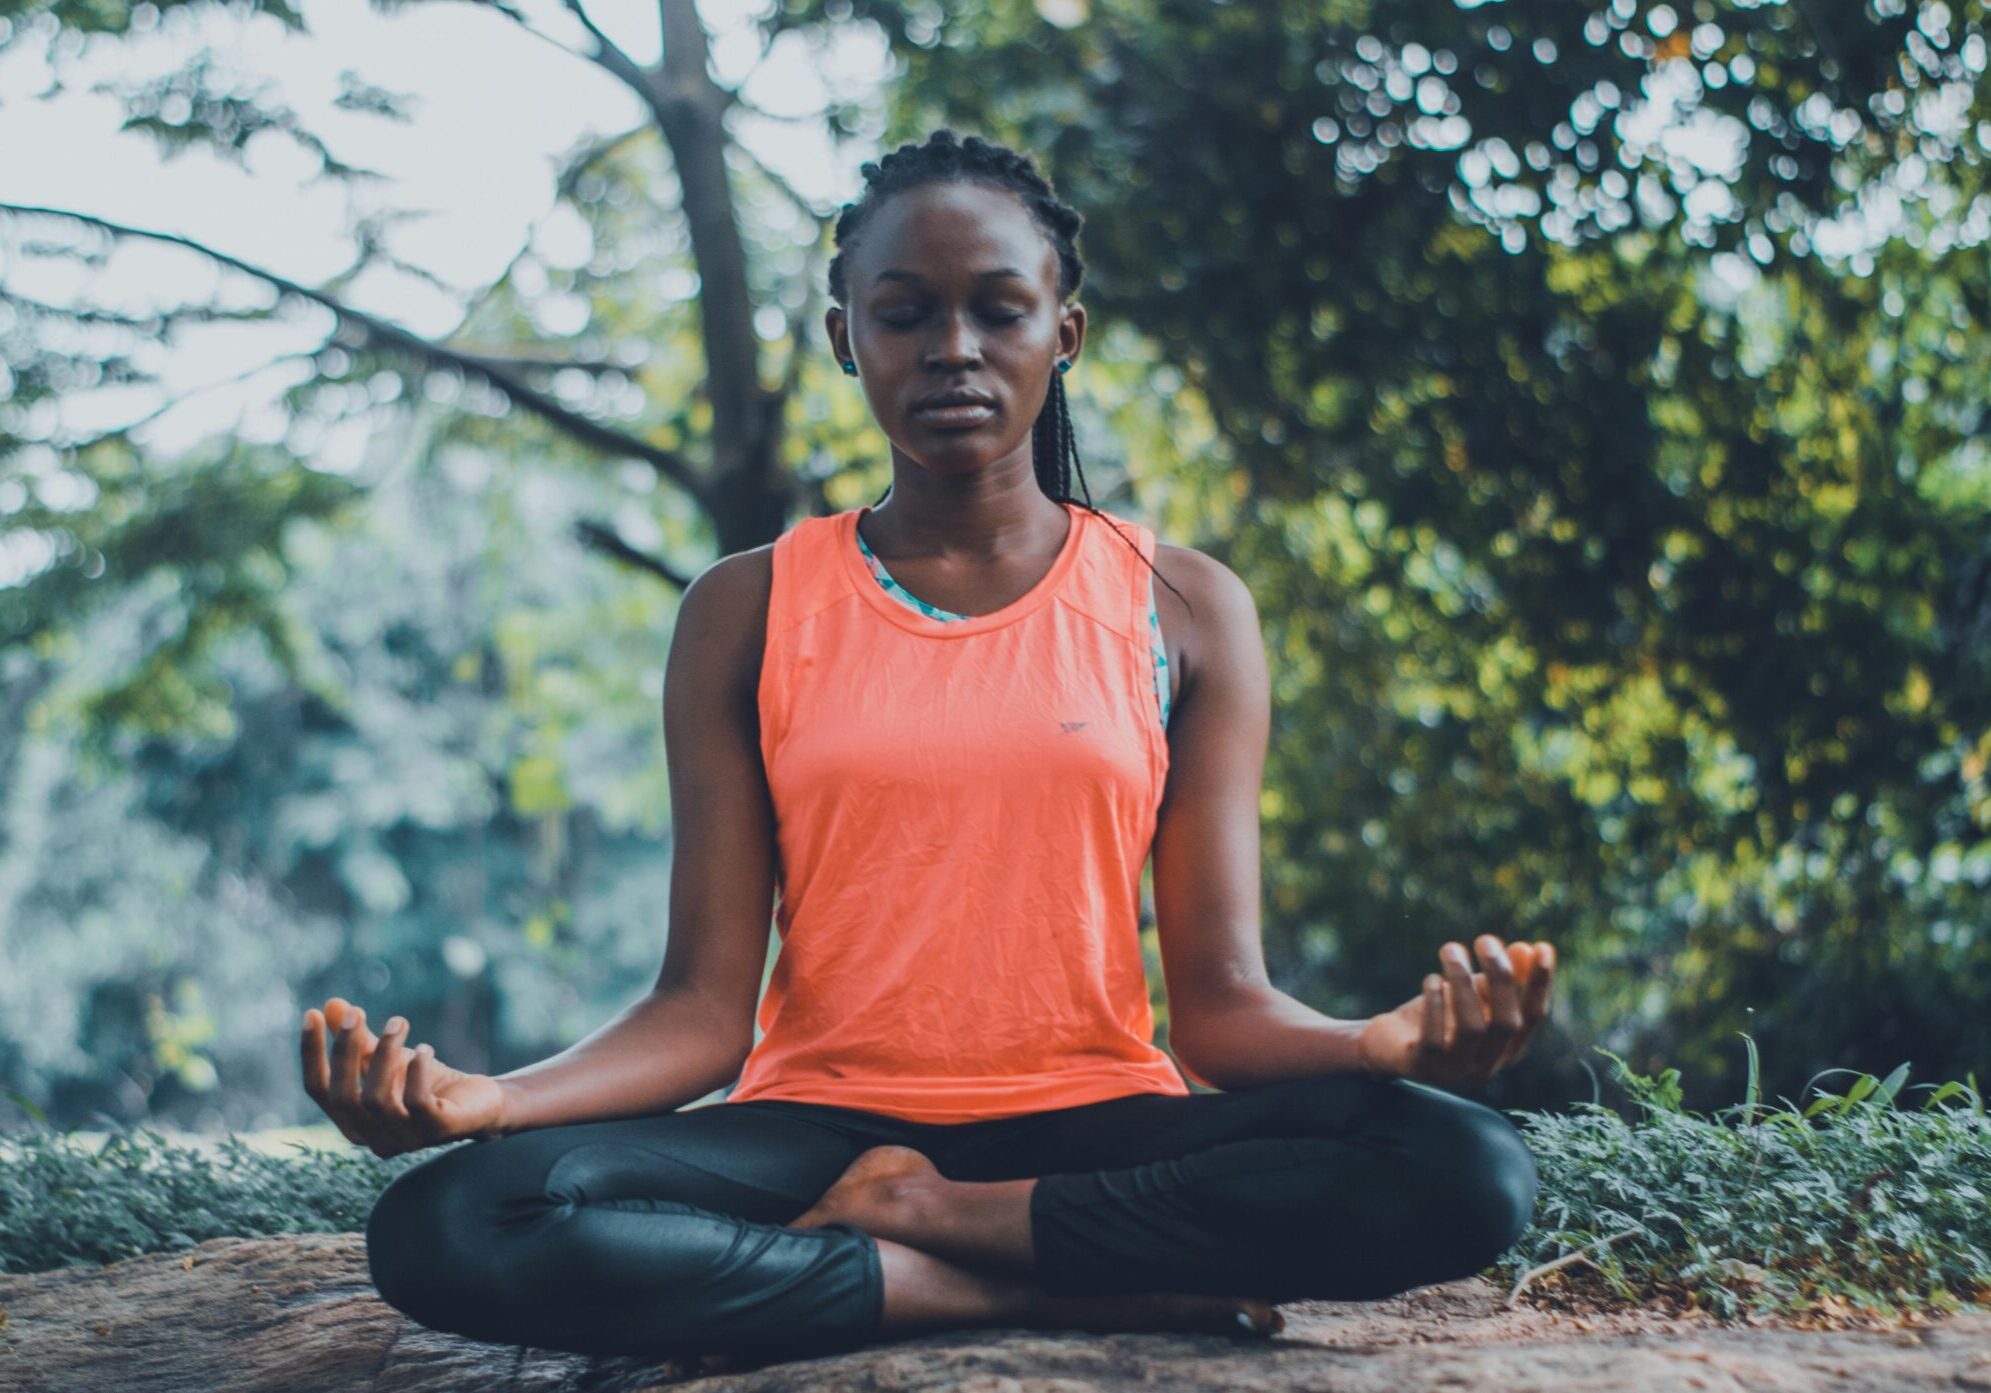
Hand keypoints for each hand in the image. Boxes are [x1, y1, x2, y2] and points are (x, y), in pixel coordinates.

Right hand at [301, 997, 510, 1157]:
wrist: (480, 1104)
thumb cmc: (427, 1083)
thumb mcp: (389, 1059)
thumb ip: (360, 1040)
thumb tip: (331, 1005)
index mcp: (353, 1123)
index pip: (318, 1091)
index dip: (312, 1054)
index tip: (311, 1013)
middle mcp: (373, 1139)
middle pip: (343, 1097)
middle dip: (345, 1051)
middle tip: (357, 1012)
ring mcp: (405, 1140)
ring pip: (376, 1099)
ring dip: (384, 1053)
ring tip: (398, 1022)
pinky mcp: (437, 1131)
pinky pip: (417, 1102)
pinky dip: (417, 1071)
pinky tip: (424, 1049)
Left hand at [1355, 936, 1554, 1085]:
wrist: (1386, 1044)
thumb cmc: (1439, 1016)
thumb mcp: (1473, 994)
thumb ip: (1501, 977)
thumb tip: (1525, 948)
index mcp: (1508, 1048)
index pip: (1534, 1017)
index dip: (1540, 984)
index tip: (1543, 947)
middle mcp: (1487, 1065)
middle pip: (1506, 1023)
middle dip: (1500, 978)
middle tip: (1485, 940)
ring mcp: (1455, 1071)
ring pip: (1472, 1028)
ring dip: (1463, 983)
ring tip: (1451, 950)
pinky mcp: (1422, 1067)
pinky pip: (1434, 1038)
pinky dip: (1435, 1005)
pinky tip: (1431, 979)